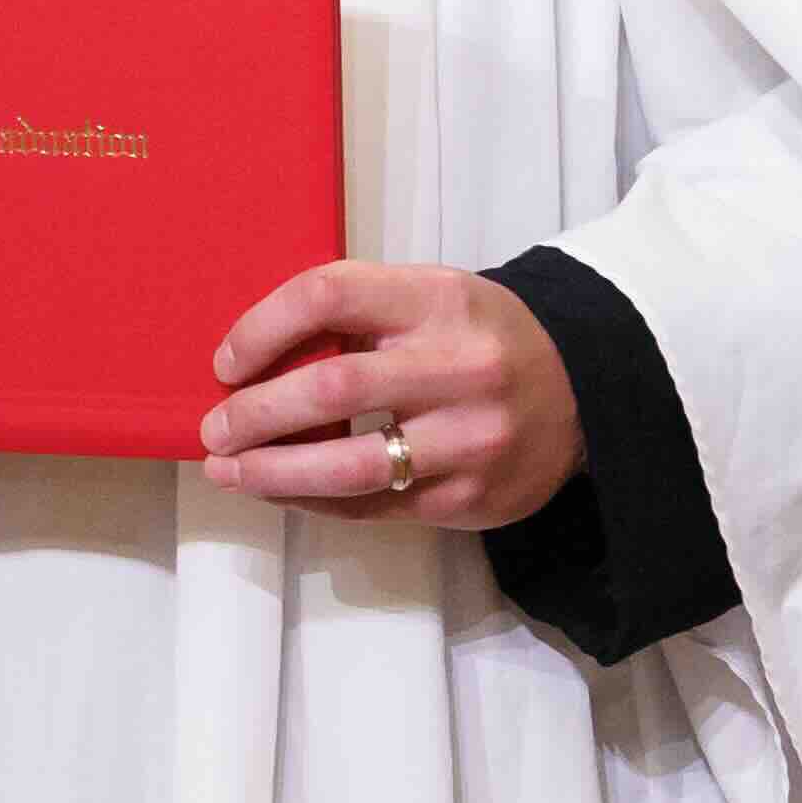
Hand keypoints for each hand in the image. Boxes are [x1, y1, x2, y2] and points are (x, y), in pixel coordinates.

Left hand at [202, 262, 575, 532]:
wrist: (586, 392)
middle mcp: (460, 366)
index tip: (226, 362)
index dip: (262, 328)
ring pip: (348, 466)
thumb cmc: (482, 340)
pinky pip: (372, 507)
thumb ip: (360, 316)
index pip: (330, 295)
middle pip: (331, 387)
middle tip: (215, 430)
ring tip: (229, 472)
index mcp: (440, 299)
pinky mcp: (470, 497)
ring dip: (272, 473)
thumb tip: (254, 360)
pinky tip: (284, 492)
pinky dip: (315, 501)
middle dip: (255, 414)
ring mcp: (469, 439)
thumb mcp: (434, 299)